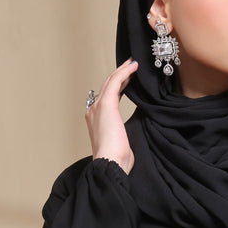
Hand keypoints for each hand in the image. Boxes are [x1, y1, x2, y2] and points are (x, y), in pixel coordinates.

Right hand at [86, 58, 137, 173]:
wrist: (109, 163)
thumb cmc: (116, 159)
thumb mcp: (121, 142)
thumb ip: (122, 131)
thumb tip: (132, 128)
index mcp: (95, 120)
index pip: (107, 97)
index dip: (118, 86)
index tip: (128, 79)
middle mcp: (93, 111)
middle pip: (106, 87)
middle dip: (119, 75)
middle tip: (130, 66)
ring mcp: (98, 107)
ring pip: (110, 82)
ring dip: (122, 71)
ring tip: (133, 64)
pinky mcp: (106, 105)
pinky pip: (115, 82)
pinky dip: (124, 72)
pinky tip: (133, 67)